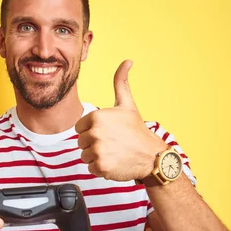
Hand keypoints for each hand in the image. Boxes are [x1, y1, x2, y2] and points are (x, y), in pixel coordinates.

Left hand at [75, 60, 167, 180]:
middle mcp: (95, 133)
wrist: (151, 156)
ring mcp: (98, 151)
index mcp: (96, 117)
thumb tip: (126, 61)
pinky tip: (114, 162)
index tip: (107, 132)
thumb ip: (120, 82)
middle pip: (81, 142)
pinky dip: (100, 168)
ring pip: (84, 156)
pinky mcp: (101, 167)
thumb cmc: (137, 130)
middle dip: (93, 144)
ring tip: (113, 152)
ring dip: (96, 156)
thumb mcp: (127, 104)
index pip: (79, 128)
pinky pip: (90, 168)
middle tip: (112, 143)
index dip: (92, 130)